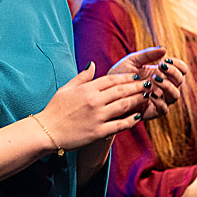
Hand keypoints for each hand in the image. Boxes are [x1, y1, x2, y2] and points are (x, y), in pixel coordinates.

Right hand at [34, 62, 149, 151]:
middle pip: (121, 91)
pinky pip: (119, 125)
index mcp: (87, 89)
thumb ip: (82, 77)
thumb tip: (92, 64)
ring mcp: (97, 117)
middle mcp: (94, 101)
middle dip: (137, 86)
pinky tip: (139, 117)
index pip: (112, 79)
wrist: (47, 130)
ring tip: (147, 97)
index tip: (137, 75)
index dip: (127, 77)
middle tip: (148, 84)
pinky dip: (131, 120)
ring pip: (123, 106)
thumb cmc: (55, 109)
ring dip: (137, 100)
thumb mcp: (66, 88)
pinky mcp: (98, 132)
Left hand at [109, 46, 188, 119]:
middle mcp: (163, 86)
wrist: (107, 92)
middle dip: (173, 72)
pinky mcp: (153, 111)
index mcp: (162, 73)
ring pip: (175, 95)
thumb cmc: (120, 75)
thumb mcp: (132, 61)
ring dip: (168, 86)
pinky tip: (150, 94)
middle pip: (180, 80)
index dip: (178, 64)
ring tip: (153, 79)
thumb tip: (164, 49)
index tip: (166, 60)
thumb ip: (147, 55)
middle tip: (160, 66)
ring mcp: (160, 99)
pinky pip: (164, 109)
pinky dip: (160, 101)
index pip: (180, 69)